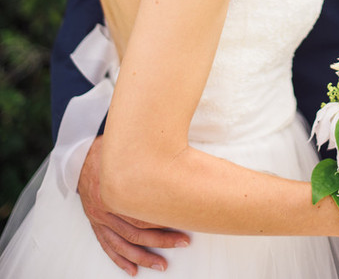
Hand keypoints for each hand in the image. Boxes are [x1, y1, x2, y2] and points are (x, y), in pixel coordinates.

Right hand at [78, 137, 189, 274]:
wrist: (78, 154)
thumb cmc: (106, 149)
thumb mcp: (127, 147)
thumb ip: (147, 156)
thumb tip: (173, 154)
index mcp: (114, 189)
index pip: (142, 211)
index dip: (164, 219)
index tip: (184, 220)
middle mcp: (106, 207)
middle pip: (137, 230)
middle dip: (161, 239)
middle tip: (182, 242)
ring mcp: (99, 217)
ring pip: (124, 243)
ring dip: (143, 256)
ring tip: (161, 264)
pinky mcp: (95, 223)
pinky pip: (107, 245)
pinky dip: (120, 259)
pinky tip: (132, 269)